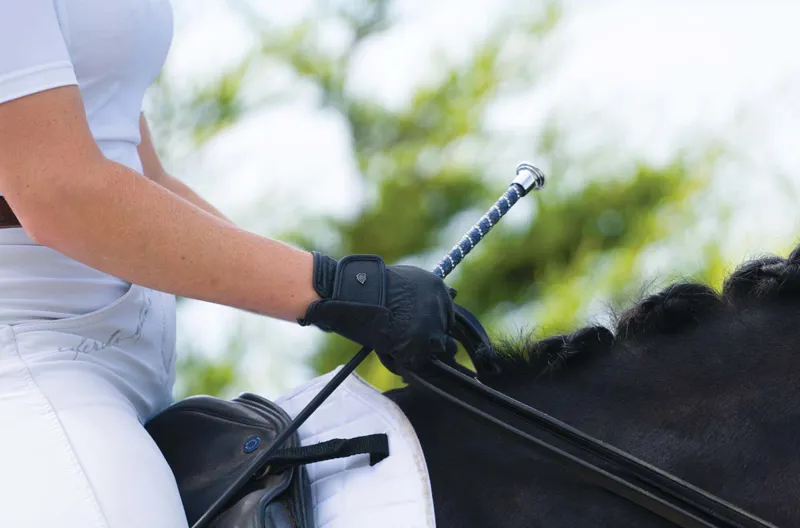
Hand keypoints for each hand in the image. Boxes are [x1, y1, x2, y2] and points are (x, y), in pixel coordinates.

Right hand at [299, 252, 455, 372]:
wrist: (354, 290)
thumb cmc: (370, 287)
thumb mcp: (403, 282)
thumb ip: (418, 298)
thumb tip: (426, 317)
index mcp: (437, 287)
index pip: (446, 319)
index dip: (429, 328)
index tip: (413, 330)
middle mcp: (440, 304)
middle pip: (441, 335)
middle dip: (423, 340)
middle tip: (400, 337)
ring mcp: (431, 323)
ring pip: (430, 351)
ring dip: (413, 352)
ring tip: (391, 342)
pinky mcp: (419, 340)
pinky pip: (415, 362)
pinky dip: (402, 361)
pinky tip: (387, 348)